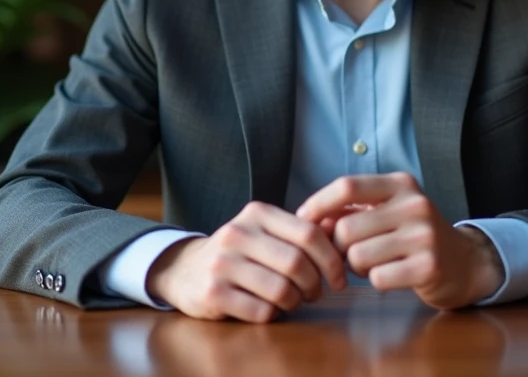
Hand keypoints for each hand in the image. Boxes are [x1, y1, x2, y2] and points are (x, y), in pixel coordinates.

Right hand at [145, 201, 347, 322]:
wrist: (185, 269)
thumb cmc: (239, 252)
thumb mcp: (265, 231)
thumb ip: (299, 231)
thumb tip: (341, 233)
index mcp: (257, 213)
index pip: (309, 234)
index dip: (332, 260)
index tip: (339, 279)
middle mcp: (237, 233)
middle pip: (297, 263)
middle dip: (315, 285)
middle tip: (314, 293)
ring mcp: (222, 263)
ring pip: (281, 290)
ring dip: (295, 302)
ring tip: (292, 301)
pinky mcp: (212, 292)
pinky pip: (261, 311)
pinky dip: (273, 315)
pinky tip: (268, 309)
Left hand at [296, 172, 504, 309]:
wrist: (464, 262)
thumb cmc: (414, 235)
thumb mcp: (387, 211)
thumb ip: (351, 210)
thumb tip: (310, 219)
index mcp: (401, 184)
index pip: (348, 186)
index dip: (319, 203)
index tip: (304, 219)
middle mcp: (414, 204)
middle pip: (346, 228)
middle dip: (339, 247)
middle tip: (350, 254)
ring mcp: (424, 235)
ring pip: (358, 256)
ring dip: (356, 267)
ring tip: (373, 264)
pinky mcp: (428, 266)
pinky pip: (377, 278)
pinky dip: (376, 281)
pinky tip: (391, 275)